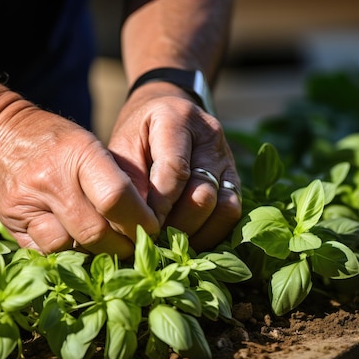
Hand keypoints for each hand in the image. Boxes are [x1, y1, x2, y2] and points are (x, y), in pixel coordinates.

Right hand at [0, 105, 159, 257]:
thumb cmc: (56, 141)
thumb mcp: (90, 145)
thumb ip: (117, 178)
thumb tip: (147, 219)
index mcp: (78, 154)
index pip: (116, 199)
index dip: (139, 221)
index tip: (151, 229)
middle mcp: (51, 180)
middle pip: (95, 231)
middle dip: (122, 246)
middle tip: (132, 246)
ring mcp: (27, 204)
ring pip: (70, 247)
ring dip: (94, 253)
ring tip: (105, 246)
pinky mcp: (11, 224)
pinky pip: (46, 253)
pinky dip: (67, 254)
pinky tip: (76, 244)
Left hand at [108, 82, 240, 250]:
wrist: (164, 114)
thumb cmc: (138, 135)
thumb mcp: (123, 148)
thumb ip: (128, 181)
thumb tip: (132, 224)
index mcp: (177, 118)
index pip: (175, 170)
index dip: (159, 206)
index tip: (142, 229)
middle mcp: (210, 134)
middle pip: (202, 194)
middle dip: (176, 225)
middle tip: (154, 241)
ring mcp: (227, 156)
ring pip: (224, 207)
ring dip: (195, 233)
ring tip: (169, 243)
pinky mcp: (235, 177)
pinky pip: (232, 213)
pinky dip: (211, 233)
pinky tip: (188, 240)